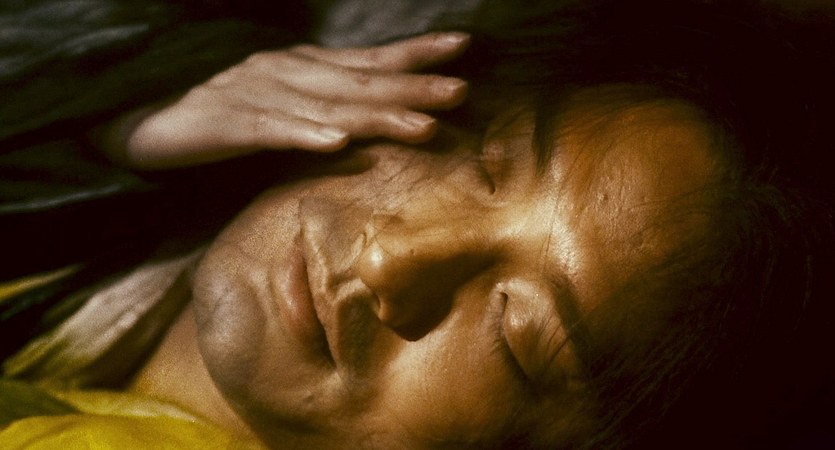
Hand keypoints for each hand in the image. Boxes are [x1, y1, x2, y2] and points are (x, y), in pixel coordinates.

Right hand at [99, 32, 469, 168]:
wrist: (149, 122)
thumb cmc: (227, 116)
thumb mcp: (286, 104)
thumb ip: (329, 106)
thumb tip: (381, 118)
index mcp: (303, 68)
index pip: (368, 58)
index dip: (414, 52)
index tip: (461, 47)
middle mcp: (286, 73)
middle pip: (357, 81)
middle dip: (411, 85)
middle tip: (460, 91)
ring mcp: (256, 95)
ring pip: (325, 106)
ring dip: (375, 115)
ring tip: (421, 125)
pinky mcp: (226, 125)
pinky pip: (270, 130)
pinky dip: (304, 134)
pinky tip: (337, 143)